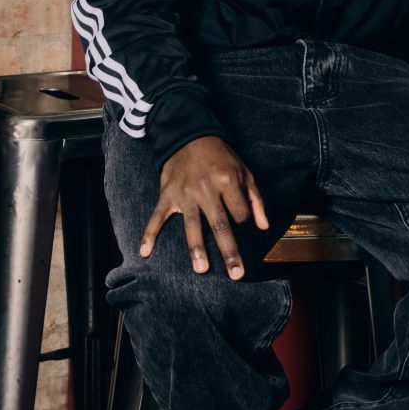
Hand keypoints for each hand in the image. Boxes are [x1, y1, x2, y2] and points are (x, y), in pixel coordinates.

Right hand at [139, 135, 268, 278]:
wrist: (189, 135)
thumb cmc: (221, 157)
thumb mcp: (244, 172)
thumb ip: (255, 200)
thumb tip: (263, 227)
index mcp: (227, 182)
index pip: (240, 214)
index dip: (242, 220)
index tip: (239, 219)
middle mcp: (206, 190)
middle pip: (220, 225)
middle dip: (229, 250)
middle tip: (236, 274)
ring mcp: (184, 194)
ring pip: (192, 225)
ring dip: (196, 248)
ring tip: (201, 269)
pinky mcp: (167, 194)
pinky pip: (157, 216)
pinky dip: (149, 234)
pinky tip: (145, 252)